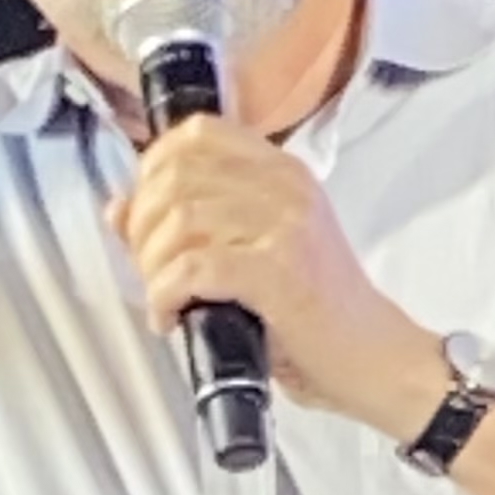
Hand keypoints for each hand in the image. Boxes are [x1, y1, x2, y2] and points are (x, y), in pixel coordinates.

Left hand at [110, 122, 443, 433]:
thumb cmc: (319, 317)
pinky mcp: (278, 272)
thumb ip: (193, 225)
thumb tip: (118, 207)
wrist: (376, 360)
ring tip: (163, 295)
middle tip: (148, 267)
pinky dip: (166, 294)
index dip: (152, 168)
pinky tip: (171, 317)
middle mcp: (284, 187)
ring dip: (151, 263)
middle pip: (176, 174)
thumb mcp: (257, 255)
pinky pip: (194, 266)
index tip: (145, 214)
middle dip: (142, 225)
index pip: (196, 134)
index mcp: (283, 172)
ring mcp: (284, 226)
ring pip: (179, 219)